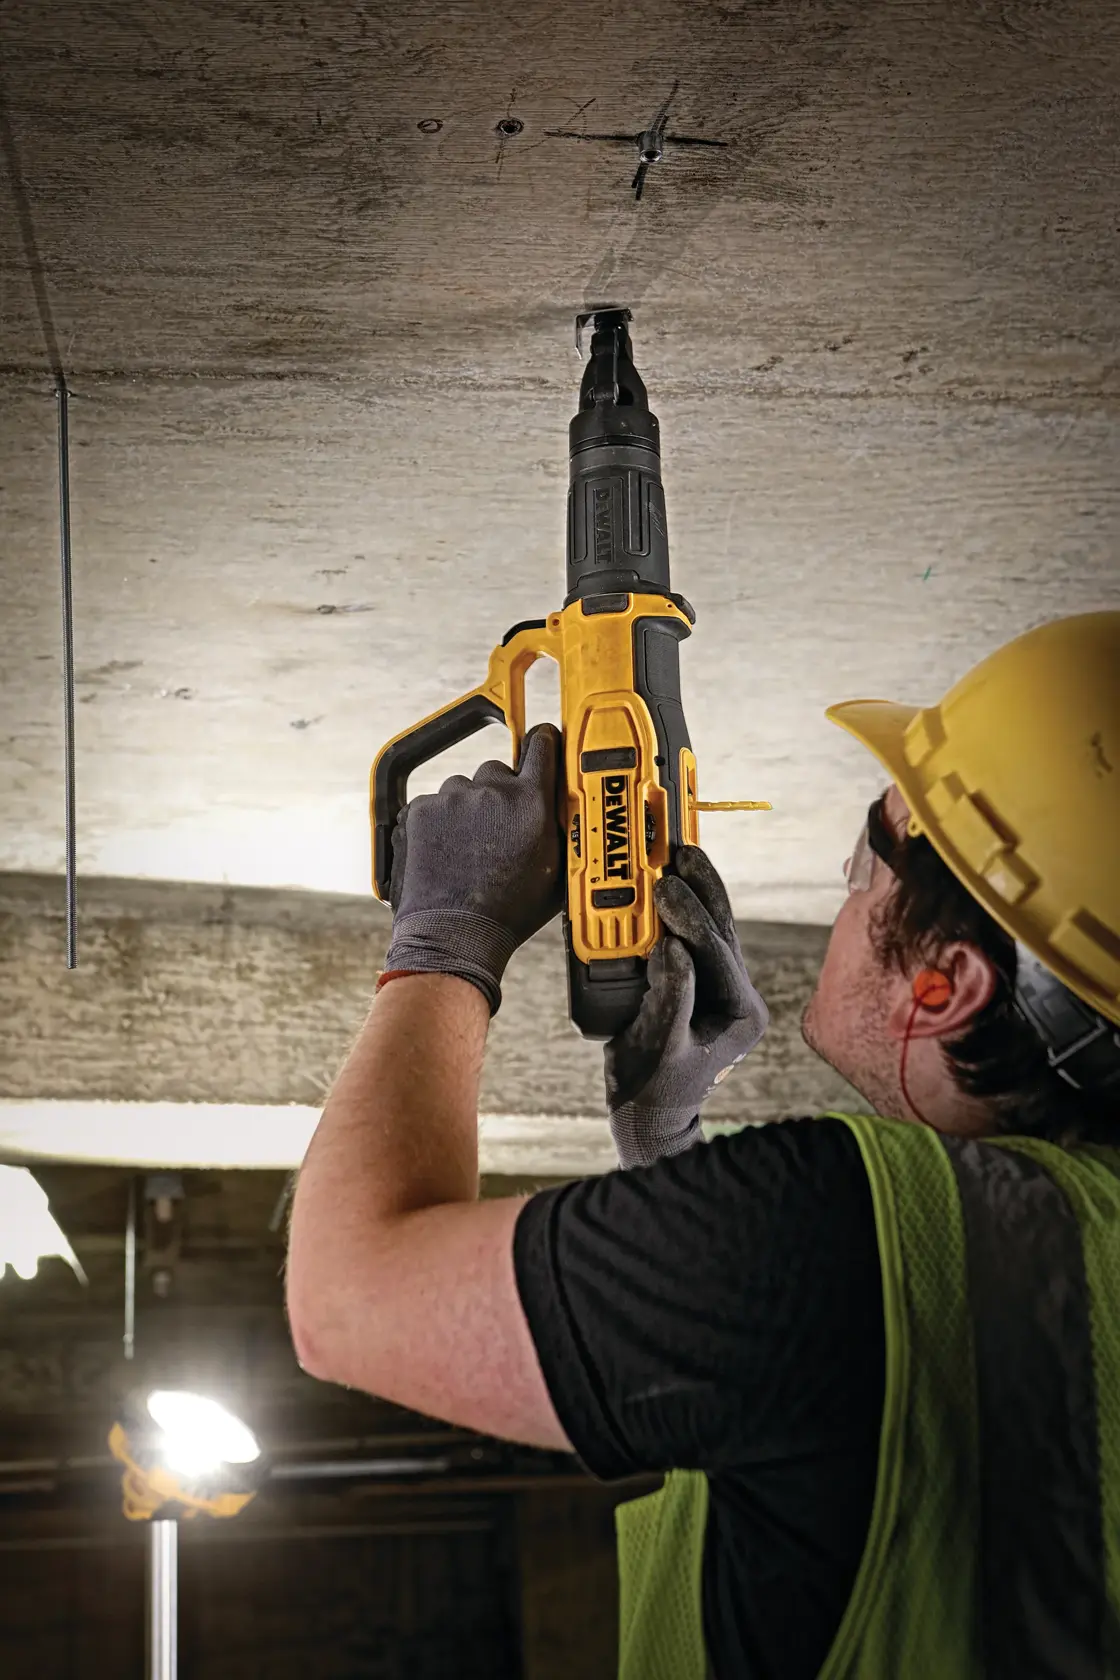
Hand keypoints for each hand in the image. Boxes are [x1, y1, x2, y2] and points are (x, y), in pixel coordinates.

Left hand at [385, 723, 563, 1011]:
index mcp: (532, 801)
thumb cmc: (510, 911)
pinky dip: (441, 822)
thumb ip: (565, 825)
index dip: (544, 744)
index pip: (543, 744)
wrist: (455, 933)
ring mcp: (453, 798)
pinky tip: (449, 851)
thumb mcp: (558, 869)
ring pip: (465, 789)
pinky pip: (436, 803)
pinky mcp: (422, 809)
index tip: (542, 745)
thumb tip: (569, 800)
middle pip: (500, 771)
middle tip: (501, 830)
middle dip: (502, 793)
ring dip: (470, 808)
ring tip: (471, 848)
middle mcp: (492, 790)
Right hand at [605, 846, 768, 1167]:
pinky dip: (674, 911)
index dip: (692, 917)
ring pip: (709, 927)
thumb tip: (670, 948)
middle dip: (701, 889)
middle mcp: (738, 994)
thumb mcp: (661, 1045)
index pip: (719, 952)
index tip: (665, 889)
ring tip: (673, 856)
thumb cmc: (655, 1089)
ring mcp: (719, 987)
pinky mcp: (696, 981)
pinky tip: (660, 884)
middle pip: (722, 929)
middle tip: (677, 853)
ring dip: (692, 891)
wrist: (647, 1113)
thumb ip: (671, 996)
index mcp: (743, 1012)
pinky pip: (689, 937)